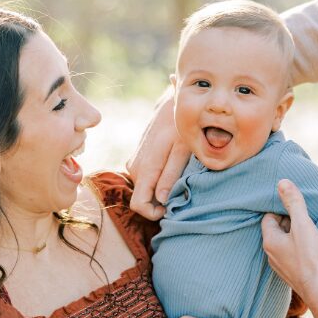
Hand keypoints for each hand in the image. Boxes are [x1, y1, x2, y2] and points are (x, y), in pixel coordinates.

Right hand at [126, 87, 189, 220]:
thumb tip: (162, 200)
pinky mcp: (138, 159)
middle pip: (143, 198)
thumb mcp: (183, 150)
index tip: (171, 209)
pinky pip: (146, 178)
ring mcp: (134, 162)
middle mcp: (135, 167)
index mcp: (145, 168)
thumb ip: (171, 174)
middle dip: (160, 202)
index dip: (153, 214)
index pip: (138, 205)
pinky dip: (158, 180)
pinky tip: (175, 169)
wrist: (171, 104)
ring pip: (145, 189)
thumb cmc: (182, 127)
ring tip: (182, 177)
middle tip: (183, 191)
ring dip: (160, 190)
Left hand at [262, 179, 317, 299]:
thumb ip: (294, 203)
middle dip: (288, 221)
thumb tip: (282, 182)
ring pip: (283, 243)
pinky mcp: (290, 274)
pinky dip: (298, 248)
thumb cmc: (311, 257)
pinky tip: (311, 249)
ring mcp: (279, 265)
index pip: (268, 217)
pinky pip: (290, 255)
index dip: (281, 209)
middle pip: (275, 230)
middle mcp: (270, 253)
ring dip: (293, 236)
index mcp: (270, 240)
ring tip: (309, 231)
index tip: (295, 206)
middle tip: (304, 217)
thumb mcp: (303, 225)